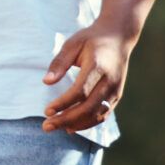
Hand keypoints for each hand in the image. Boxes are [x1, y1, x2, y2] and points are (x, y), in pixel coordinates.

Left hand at [43, 18, 131, 133]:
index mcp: (98, 66)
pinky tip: (70, 127)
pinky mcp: (117, 95)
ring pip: (97, 114)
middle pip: (89, 107)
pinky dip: (87, 123)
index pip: (80, 91)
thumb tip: (46, 82)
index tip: (47, 111)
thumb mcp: (72, 44)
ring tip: (54, 127)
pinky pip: (103, 114)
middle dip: (66, 119)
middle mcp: (110, 80)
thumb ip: (59, 63)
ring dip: (76, 124)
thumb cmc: (91, 40)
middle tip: (46, 126)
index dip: (64, 103)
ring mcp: (116, 89)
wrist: (119, 37)